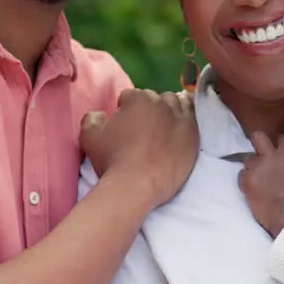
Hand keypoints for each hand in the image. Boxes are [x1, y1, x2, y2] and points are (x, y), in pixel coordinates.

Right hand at [80, 89, 198, 207]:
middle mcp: (162, 103)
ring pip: (177, 105)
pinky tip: (179, 130)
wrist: (136, 187)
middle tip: (143, 129)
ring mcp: (181, 119)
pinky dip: (185, 122)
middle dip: (149, 110)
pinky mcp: (194, 136)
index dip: (125, 110)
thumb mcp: (89, 135)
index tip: (124, 125)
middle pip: (155, 99)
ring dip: (169, 112)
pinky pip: (194, 119)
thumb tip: (101, 114)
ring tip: (162, 129)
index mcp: (138, 98)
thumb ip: (92, 117)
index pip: (131, 97)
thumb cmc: (112, 160)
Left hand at [237, 132, 283, 237]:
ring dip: (253, 165)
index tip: (281, 150)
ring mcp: (256, 168)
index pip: (282, 138)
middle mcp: (269, 157)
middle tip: (262, 153)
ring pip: (248, 158)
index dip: (282, 143)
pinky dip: (245, 179)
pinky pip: (241, 174)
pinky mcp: (246, 181)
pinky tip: (253, 187)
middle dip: (259, 142)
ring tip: (259, 177)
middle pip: (257, 137)